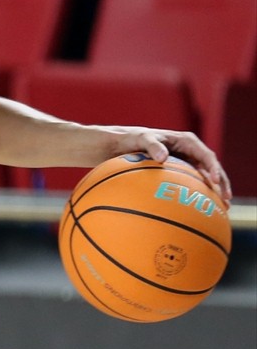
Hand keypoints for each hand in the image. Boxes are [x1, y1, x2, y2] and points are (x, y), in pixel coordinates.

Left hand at [112, 128, 231, 205]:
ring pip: (205, 177)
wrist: (122, 144)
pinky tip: (201, 209)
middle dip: (221, 183)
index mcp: (186, 141)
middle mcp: (190, 151)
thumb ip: (152, 145)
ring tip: (224, 208)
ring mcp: (186, 162)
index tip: (215, 181)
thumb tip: (163, 157)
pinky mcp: (179, 171)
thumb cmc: (133, 139)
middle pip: (211, 168)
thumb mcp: (141, 139)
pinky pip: (192, 183)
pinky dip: (199, 194)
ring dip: (215, 191)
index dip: (213, 168)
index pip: (206, 155)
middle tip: (226, 199)